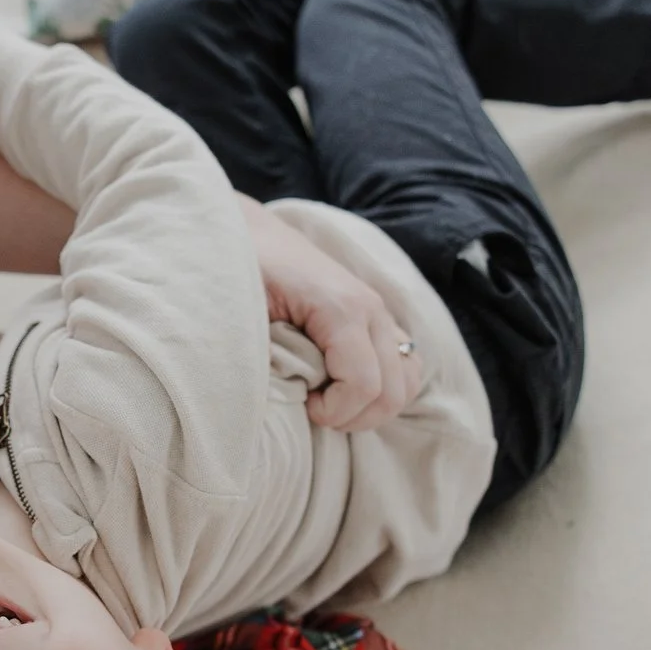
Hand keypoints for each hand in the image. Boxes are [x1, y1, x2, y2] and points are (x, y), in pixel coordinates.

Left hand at [237, 197, 421, 431]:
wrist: (250, 233)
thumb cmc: (243, 270)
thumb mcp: (243, 309)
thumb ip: (260, 350)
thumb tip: (271, 394)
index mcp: (343, 308)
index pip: (364, 384)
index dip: (334, 412)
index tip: (303, 406)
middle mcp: (371, 309)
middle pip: (392, 390)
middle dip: (353, 416)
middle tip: (315, 411)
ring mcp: (379, 313)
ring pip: (407, 380)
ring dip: (373, 406)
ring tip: (331, 403)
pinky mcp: (378, 318)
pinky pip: (405, 363)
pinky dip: (384, 387)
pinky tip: (345, 388)